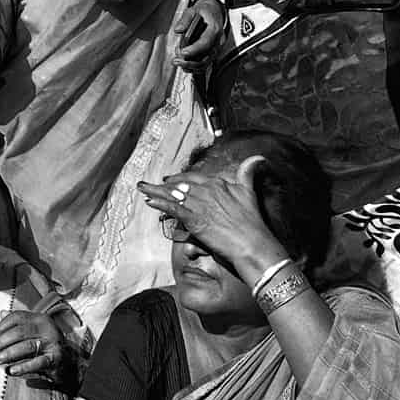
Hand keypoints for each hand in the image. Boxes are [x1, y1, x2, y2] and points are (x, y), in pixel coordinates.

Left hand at [0, 309, 69, 383]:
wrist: (70, 364)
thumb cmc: (46, 346)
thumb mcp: (34, 332)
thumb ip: (18, 323)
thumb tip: (1, 312)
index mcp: (40, 318)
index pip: (17, 317)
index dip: (2, 326)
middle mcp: (47, 328)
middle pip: (19, 332)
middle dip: (1, 342)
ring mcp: (53, 343)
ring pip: (26, 346)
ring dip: (8, 354)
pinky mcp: (56, 358)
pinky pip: (37, 363)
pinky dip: (23, 367)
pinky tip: (11, 370)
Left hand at [138, 155, 278, 281]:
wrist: (251, 242)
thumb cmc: (252, 220)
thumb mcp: (250, 191)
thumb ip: (248, 173)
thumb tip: (257, 157)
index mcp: (217, 183)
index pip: (193, 178)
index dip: (179, 178)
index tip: (169, 179)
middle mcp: (206, 190)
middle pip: (179, 185)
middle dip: (163, 185)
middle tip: (149, 185)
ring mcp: (199, 204)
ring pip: (173, 195)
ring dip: (155, 192)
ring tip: (142, 189)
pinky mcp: (194, 219)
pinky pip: (173, 209)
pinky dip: (160, 204)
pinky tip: (150, 202)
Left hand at [173, 0, 224, 65]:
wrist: (215, 12)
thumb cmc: (204, 12)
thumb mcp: (193, 10)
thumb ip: (185, 19)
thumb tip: (178, 30)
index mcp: (214, 29)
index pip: (206, 42)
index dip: (194, 49)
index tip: (182, 52)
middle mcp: (218, 41)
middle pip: (207, 57)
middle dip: (190, 62)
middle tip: (176, 61)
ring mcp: (216, 48)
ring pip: (206, 63)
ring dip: (191, 67)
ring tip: (178, 63)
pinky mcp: (213, 53)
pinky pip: (206, 63)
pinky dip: (195, 68)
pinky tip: (185, 66)